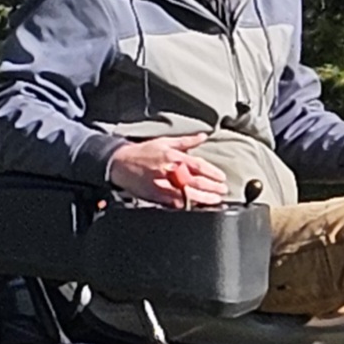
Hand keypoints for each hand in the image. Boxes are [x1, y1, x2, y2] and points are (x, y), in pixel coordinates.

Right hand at [106, 134, 229, 206]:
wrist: (120, 164)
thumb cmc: (142, 153)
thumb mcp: (164, 142)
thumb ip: (186, 141)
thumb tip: (203, 137)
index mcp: (171, 157)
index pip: (196, 165)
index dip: (211, 172)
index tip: (222, 177)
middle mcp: (167, 172)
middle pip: (194, 182)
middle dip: (211, 188)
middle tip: (223, 190)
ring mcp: (161, 186)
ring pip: (186, 195)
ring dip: (202, 199)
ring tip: (214, 200)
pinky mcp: (156, 197)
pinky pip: (174, 204)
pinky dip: (187, 206)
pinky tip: (197, 207)